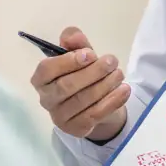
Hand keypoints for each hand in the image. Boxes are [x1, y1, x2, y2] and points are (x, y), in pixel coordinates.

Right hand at [31, 27, 130, 141]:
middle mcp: (46, 99)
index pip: (46, 70)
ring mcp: (60, 117)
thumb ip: (75, 42)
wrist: (97, 104)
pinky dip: (112, 101)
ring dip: (104, 85)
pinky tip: (124, 90)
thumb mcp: (80, 55)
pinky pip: (95, 114)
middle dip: (91, 72)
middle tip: (112, 61)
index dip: (67, 61)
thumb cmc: (83, 75)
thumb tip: (73, 36)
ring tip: (119, 74)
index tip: (90, 54)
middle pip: (66, 86)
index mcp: (41, 79)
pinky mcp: (76, 129)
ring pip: (82, 100)